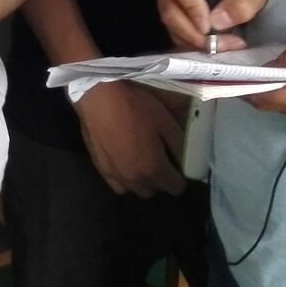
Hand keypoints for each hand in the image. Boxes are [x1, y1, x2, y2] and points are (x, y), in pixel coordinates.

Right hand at [75, 80, 186, 196]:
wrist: (98, 96)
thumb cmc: (134, 105)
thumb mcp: (164, 119)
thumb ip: (179, 143)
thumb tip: (187, 159)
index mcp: (153, 167)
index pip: (175, 187)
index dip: (181, 178)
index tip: (179, 166)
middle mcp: (135, 178)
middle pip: (156, 190)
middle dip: (162, 180)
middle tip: (162, 161)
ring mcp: (115, 176)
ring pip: (136, 190)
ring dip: (143, 182)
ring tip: (143, 163)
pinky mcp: (100, 169)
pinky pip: (118, 185)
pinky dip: (126, 180)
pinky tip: (126, 163)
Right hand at [157, 0, 267, 51]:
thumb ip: (241, 4)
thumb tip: (217, 22)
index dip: (191, 7)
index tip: (208, 28)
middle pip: (170, 7)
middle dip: (194, 32)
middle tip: (220, 45)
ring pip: (170, 22)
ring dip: (195, 40)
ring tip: (224, 45)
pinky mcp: (168, 8)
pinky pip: (174, 30)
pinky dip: (193, 42)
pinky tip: (214, 44)